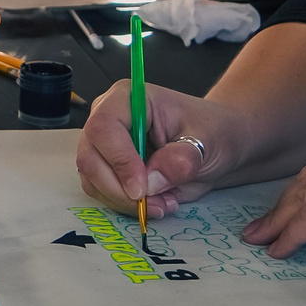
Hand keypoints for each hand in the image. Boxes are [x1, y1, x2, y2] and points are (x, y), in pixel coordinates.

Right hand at [77, 80, 242, 219]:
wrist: (215, 145)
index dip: (119, 160)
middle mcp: (108, 118)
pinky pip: (102, 193)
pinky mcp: (106, 168)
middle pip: (90, 157)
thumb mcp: (208, 141)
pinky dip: (126, 206)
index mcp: (129, 98)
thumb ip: (182, 159)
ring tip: (163, 203)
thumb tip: (153, 180)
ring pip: (92, 179)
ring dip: (125, 201)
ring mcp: (103, 145)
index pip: (105, 127)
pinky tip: (156, 203)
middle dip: (119, 189)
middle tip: (154, 204)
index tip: (141, 189)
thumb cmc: (211, 131)